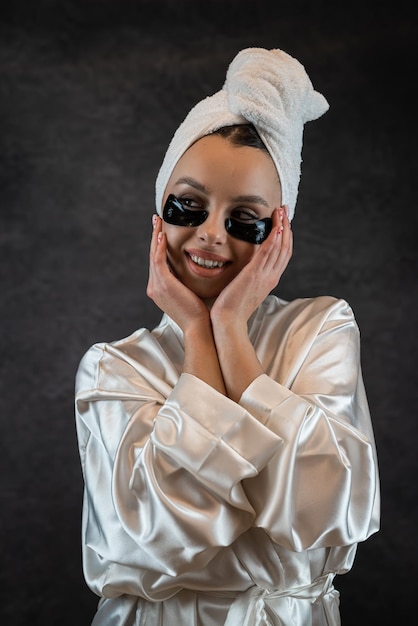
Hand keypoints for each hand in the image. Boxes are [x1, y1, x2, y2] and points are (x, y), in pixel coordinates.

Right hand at [147, 216, 209, 331]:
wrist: (199, 327)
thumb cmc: (200, 313)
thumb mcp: (190, 293)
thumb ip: (187, 281)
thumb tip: (197, 268)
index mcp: (160, 289)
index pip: (157, 262)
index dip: (158, 245)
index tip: (162, 231)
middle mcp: (154, 287)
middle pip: (153, 256)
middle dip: (154, 236)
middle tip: (156, 220)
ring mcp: (157, 286)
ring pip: (154, 255)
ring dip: (156, 236)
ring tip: (158, 221)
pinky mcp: (163, 284)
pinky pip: (158, 260)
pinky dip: (160, 247)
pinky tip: (163, 235)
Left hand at [211, 207, 292, 325]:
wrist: (228, 322)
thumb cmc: (231, 308)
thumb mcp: (243, 288)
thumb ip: (248, 276)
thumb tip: (246, 266)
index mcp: (269, 280)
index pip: (282, 254)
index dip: (285, 236)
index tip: (283, 221)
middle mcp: (271, 277)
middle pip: (285, 248)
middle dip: (286, 227)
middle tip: (284, 210)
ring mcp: (265, 276)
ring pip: (280, 248)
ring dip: (282, 227)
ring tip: (281, 211)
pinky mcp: (255, 275)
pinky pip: (268, 254)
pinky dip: (274, 239)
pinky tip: (276, 227)